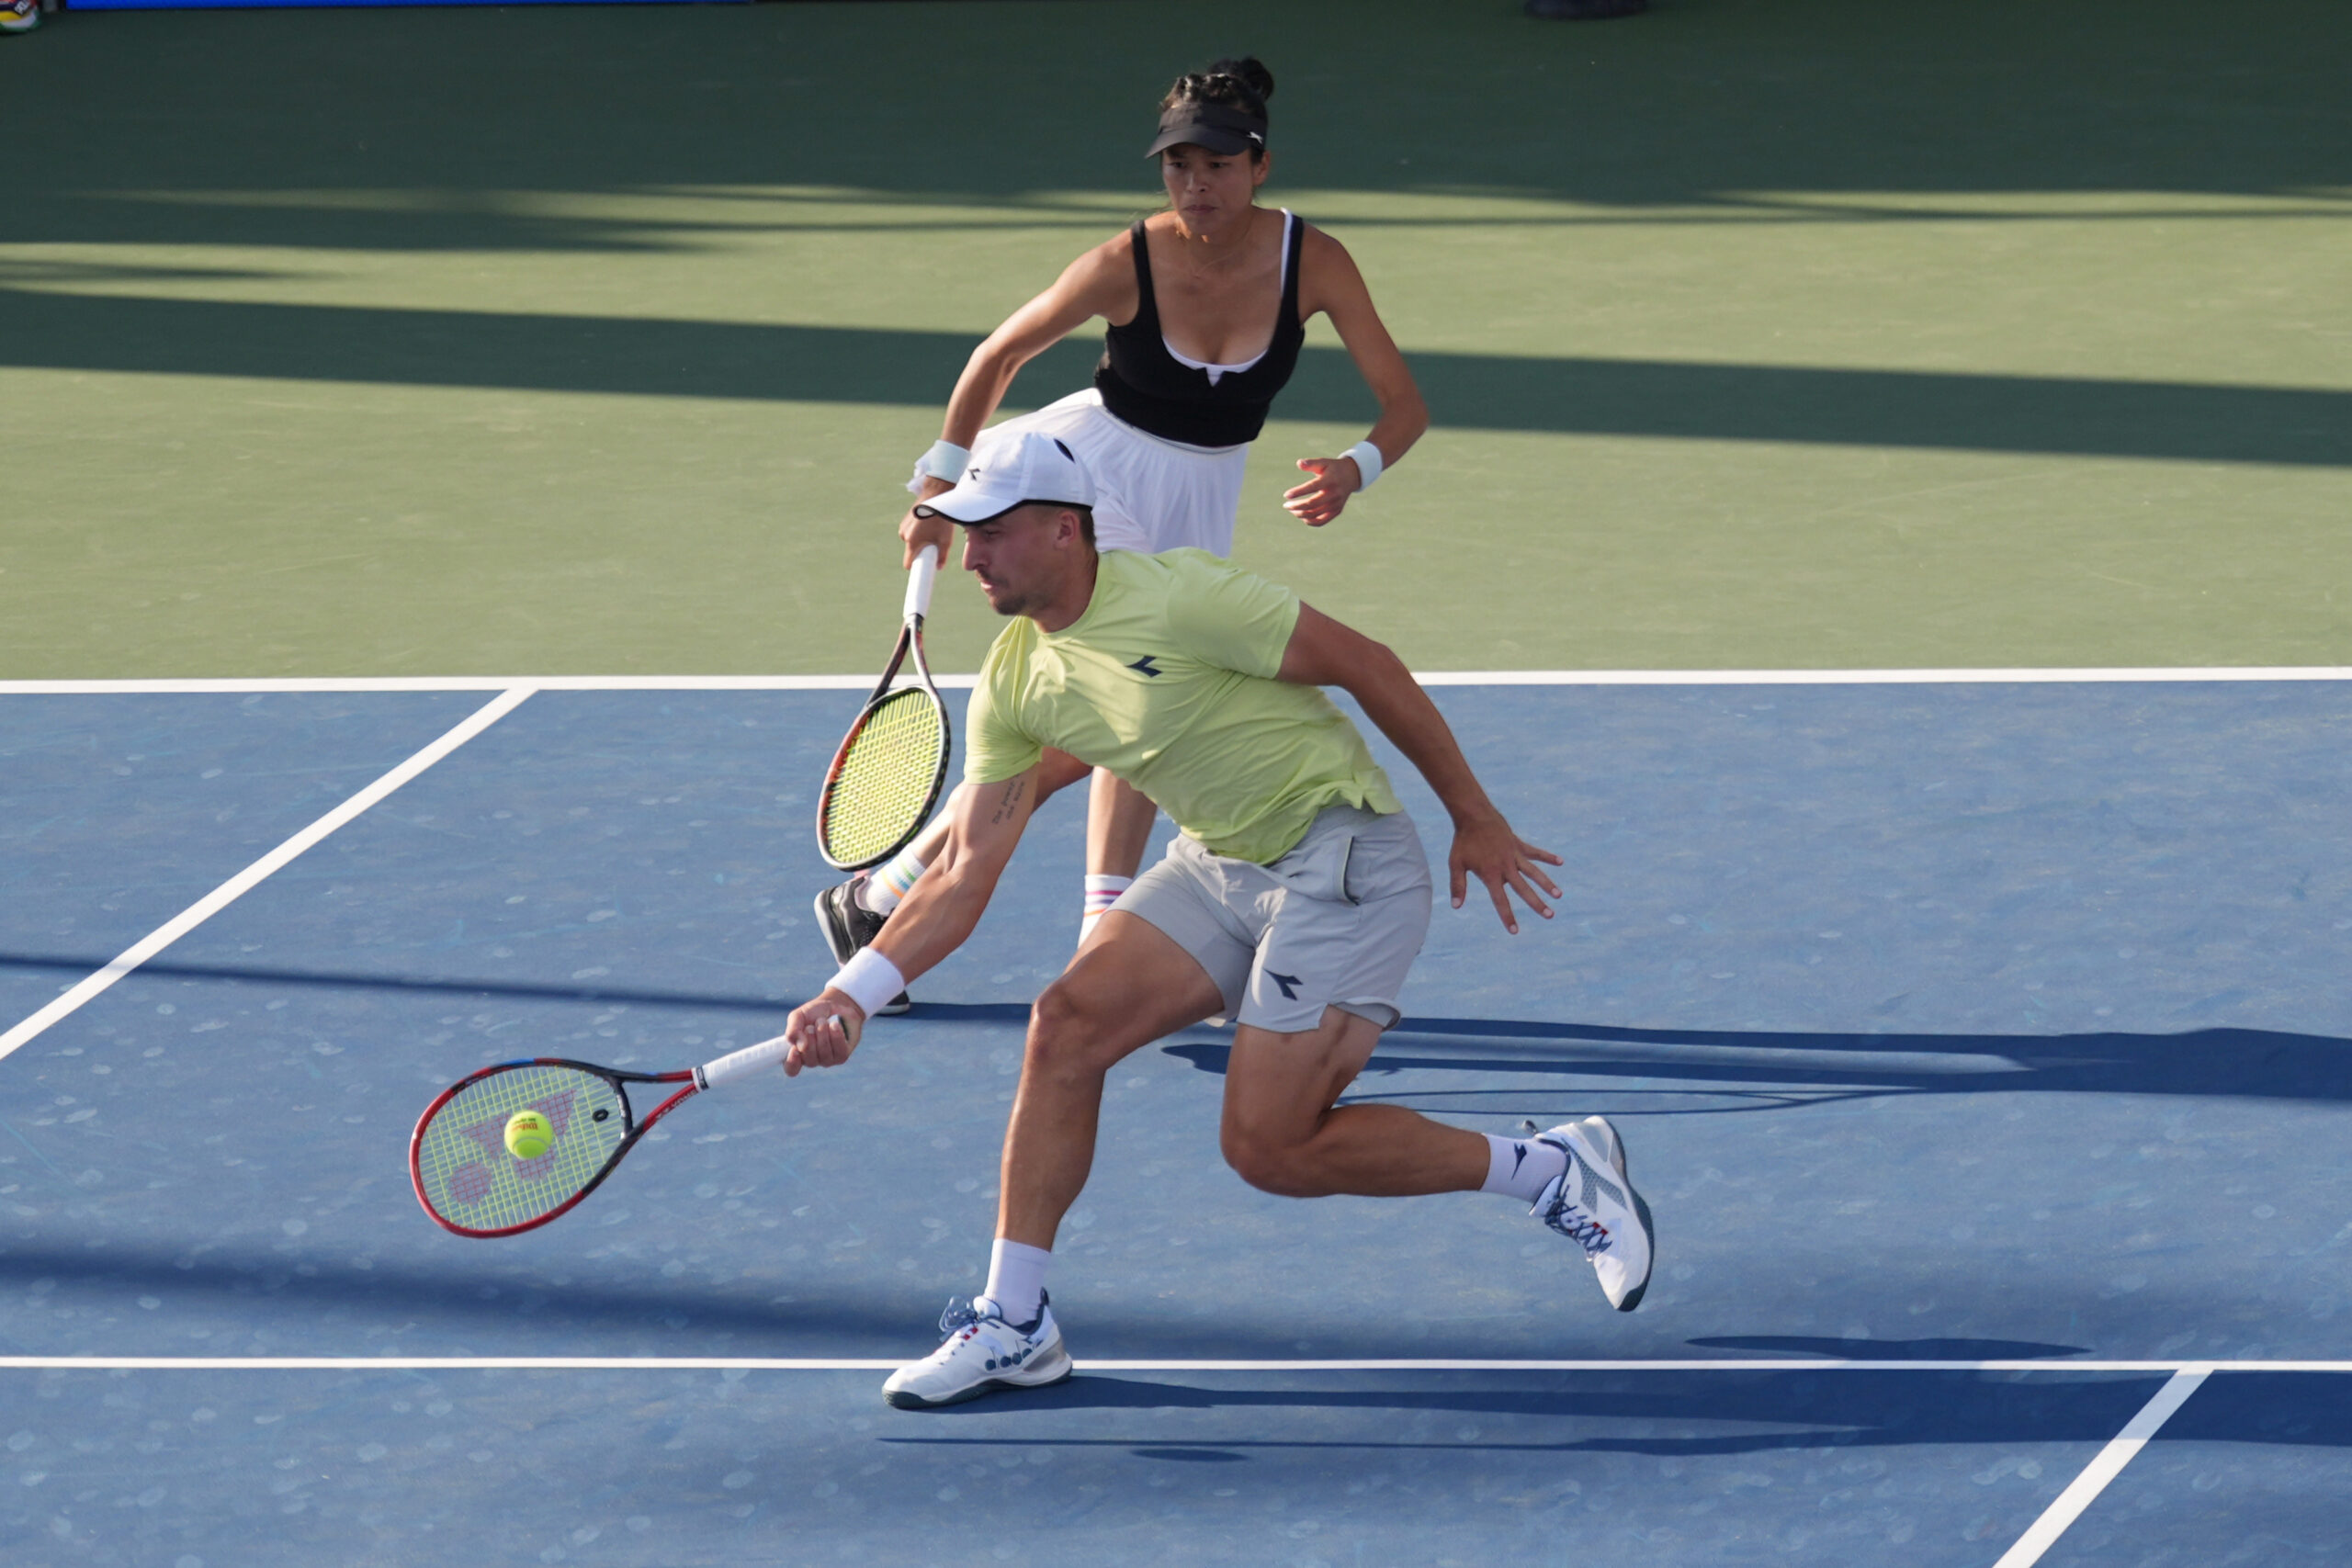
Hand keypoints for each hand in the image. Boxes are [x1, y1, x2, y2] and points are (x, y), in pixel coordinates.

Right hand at [781, 988, 865, 1075]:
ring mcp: (827, 1060)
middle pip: (809, 1060)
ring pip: (824, 1055)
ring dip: (822, 1035)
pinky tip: (835, 1025)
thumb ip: (793, 1029)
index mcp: (797, 1053)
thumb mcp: (798, 1016)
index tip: (795, 1049)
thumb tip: (799, 1046)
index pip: (791, 1069)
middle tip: (811, 1026)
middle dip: (810, 1040)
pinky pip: (839, 1052)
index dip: (792, 1062)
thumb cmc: (814, 1013)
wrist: (836, 1005)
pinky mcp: (841, 1056)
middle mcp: (811, 1059)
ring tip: (823, 1021)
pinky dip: (836, 1036)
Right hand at [899, 478, 956, 568]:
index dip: (915, 568)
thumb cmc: (941, 518)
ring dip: (919, 541)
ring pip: (910, 541)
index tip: (921, 570)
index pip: (908, 563)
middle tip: (933, 545)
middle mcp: (904, 536)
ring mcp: (903, 527)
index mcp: (912, 542)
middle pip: (911, 551)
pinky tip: (927, 524)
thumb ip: (942, 556)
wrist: (935, 495)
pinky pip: (910, 532)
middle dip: (920, 551)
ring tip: (932, 531)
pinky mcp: (905, 520)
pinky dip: (917, 532)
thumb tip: (939, 567)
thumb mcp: (945, 540)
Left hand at [1281, 455, 1361, 526]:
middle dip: (1296, 506)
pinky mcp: (1336, 511)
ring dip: (1300, 514)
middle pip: (1312, 505)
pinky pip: (1321, 521)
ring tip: (1291, 509)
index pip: (1312, 487)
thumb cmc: (1332, 468)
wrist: (1351, 476)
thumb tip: (1299, 463)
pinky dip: (1309, 521)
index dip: (1298, 492)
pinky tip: (1301, 515)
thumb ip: (1311, 463)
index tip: (1286, 495)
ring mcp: (1336, 504)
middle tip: (1285, 505)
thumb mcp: (1323, 462)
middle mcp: (1334, 494)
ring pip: (1315, 515)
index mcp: (1330, 480)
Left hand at [1448, 811, 1562, 934]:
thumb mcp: (1456, 864)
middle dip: (1537, 903)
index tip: (1515, 931)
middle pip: (1524, 889)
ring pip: (1534, 872)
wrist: (1473, 815)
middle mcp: (1506, 867)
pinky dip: (1547, 856)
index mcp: (1491, 875)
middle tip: (1550, 916)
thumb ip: (1458, 886)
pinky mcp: (1518, 844)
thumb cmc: (1463, 841)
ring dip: (1547, 884)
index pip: (1500, 900)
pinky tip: (1560, 862)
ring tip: (1559, 895)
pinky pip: (1535, 852)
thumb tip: (1456, 906)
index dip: (1507, 916)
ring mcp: (1514, 855)